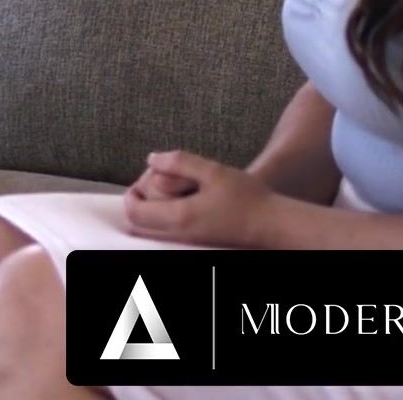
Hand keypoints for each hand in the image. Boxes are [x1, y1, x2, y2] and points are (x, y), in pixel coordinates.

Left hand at [122, 150, 277, 247]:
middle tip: (156, 181)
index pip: (136, 212)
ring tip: (172, 189)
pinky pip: (168, 232)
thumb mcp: (212, 171)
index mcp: (179, 216)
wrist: (271, 225)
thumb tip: (151, 159)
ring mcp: (187, 242)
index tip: (139, 181)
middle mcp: (179, 234)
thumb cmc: (246, 197)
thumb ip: (179, 162)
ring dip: (154, 208)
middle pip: (141, 223)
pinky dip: (166, 216)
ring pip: (154, 229)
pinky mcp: (196, 243)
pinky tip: (183, 201)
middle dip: (142, 201)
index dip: (131, 196)